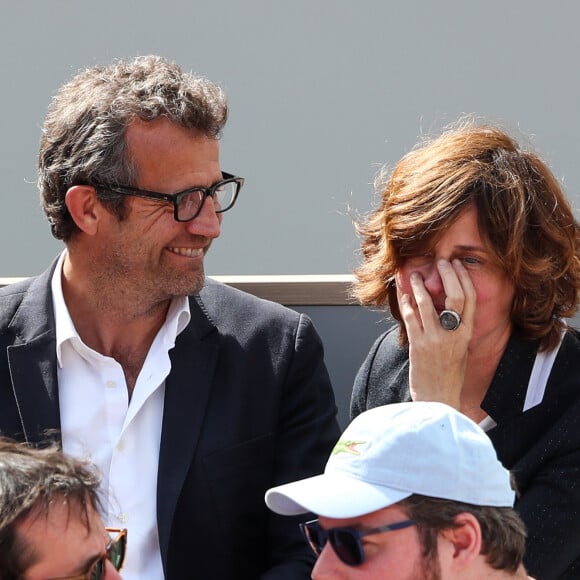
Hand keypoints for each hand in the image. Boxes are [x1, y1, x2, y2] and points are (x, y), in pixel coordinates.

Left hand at [399, 259, 475, 408]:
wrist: (438, 400)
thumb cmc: (449, 377)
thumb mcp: (461, 351)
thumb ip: (457, 331)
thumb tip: (447, 309)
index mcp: (466, 335)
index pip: (470, 300)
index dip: (463, 279)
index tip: (456, 266)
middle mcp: (453, 335)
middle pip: (454, 296)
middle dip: (447, 275)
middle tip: (440, 262)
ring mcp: (435, 339)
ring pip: (428, 304)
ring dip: (419, 286)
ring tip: (414, 275)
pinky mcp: (418, 345)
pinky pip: (411, 318)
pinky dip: (406, 304)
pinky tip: (403, 296)